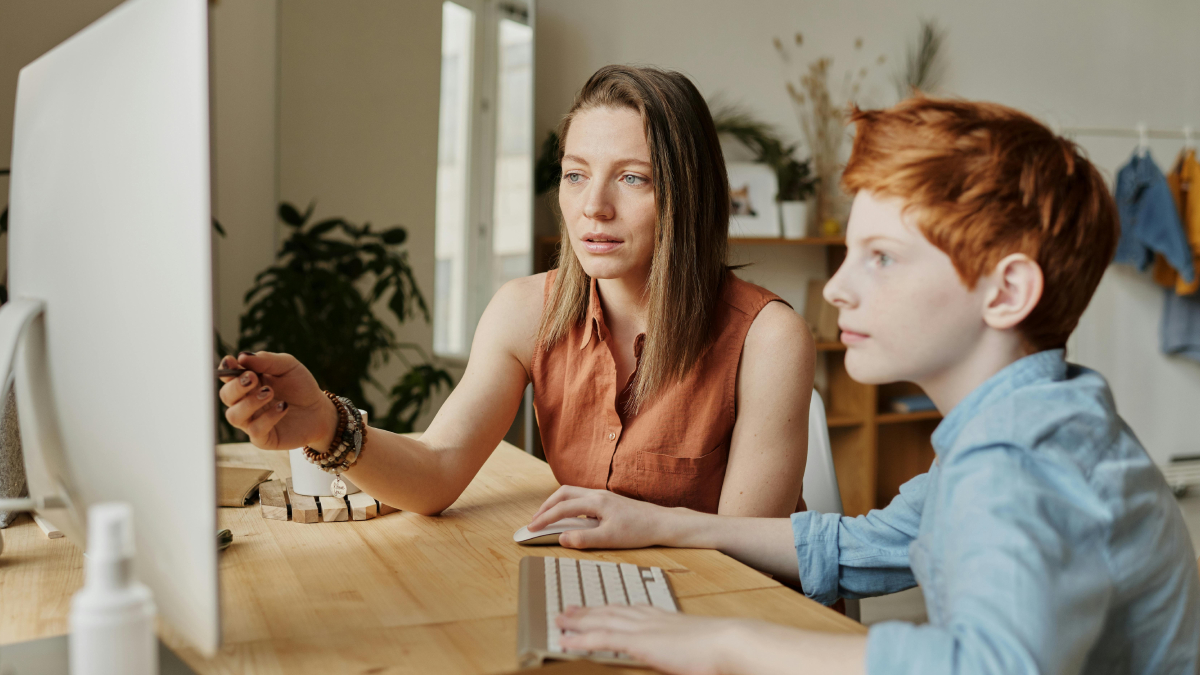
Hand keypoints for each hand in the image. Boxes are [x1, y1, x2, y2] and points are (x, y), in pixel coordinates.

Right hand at [217, 352, 336, 450]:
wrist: (319, 410)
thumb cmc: (300, 386)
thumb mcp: (288, 366)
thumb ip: (266, 360)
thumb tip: (242, 356)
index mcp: (247, 383)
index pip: (227, 376)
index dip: (225, 369)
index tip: (232, 362)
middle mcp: (244, 403)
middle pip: (225, 396)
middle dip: (236, 386)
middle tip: (253, 378)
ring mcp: (252, 421)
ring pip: (234, 416)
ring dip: (249, 403)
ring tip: (270, 392)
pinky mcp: (263, 438)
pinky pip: (255, 430)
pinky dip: (268, 417)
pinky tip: (283, 406)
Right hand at [528, 486, 676, 548]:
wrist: (661, 523)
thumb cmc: (639, 531)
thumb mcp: (610, 539)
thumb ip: (584, 539)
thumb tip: (562, 538)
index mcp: (596, 502)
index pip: (562, 508)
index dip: (544, 518)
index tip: (531, 528)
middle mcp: (597, 494)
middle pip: (563, 493)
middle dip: (546, 506)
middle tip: (535, 521)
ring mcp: (603, 495)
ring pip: (572, 493)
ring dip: (556, 504)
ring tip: (547, 518)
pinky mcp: (608, 500)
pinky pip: (581, 497)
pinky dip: (568, 504)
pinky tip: (570, 517)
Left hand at [557, 605, 743, 674]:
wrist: (729, 642)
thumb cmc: (722, 649)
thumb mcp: (697, 645)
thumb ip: (682, 647)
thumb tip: (684, 654)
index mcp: (664, 618)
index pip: (630, 610)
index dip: (610, 608)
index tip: (598, 607)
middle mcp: (650, 619)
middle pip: (611, 611)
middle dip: (588, 610)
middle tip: (569, 609)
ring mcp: (643, 629)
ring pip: (601, 621)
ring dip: (578, 620)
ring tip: (560, 620)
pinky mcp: (639, 643)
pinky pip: (602, 640)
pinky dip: (581, 639)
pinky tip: (566, 641)